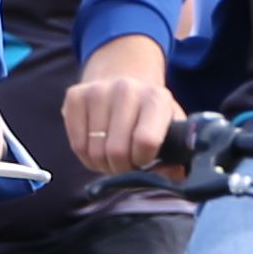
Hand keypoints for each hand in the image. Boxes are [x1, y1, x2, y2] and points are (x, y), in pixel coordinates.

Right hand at [64, 37, 180, 173]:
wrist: (120, 78)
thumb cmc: (147, 114)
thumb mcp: (169, 128)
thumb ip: (177, 155)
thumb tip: (177, 175)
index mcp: (156, 98)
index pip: (146, 142)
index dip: (143, 161)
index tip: (143, 160)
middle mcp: (127, 89)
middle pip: (117, 152)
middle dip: (121, 168)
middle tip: (125, 164)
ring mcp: (98, 91)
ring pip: (95, 152)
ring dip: (102, 164)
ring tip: (111, 156)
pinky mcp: (75, 96)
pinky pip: (76, 145)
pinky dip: (85, 156)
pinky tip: (95, 146)